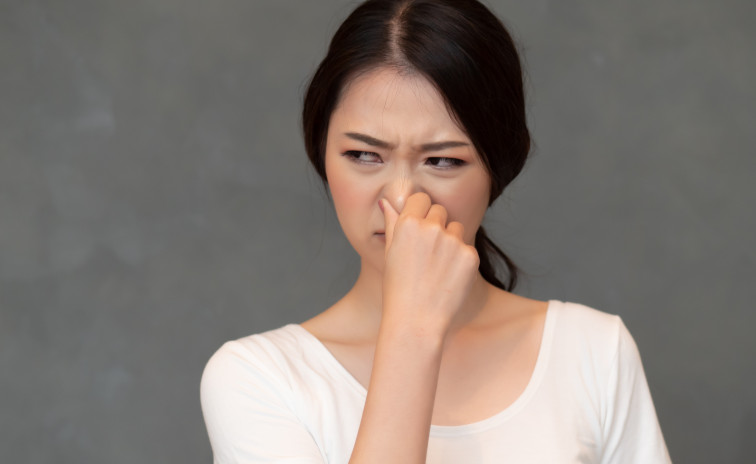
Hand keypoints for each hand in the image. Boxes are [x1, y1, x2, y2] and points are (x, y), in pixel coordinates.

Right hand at [380, 192, 479, 335]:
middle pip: (440, 211)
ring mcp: (453, 242)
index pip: (421, 198)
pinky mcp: (470, 256)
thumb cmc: (398, 289)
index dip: (420, 211)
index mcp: (408, 224)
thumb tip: (387, 202)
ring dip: (450, 241)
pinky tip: (448, 277)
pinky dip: (461, 259)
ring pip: (456, 228)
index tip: (419, 227)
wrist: (417, 320)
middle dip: (436, 225)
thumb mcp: (390, 253)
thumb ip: (392, 224)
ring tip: (437, 267)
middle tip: (427, 253)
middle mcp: (431, 228)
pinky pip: (467, 247)